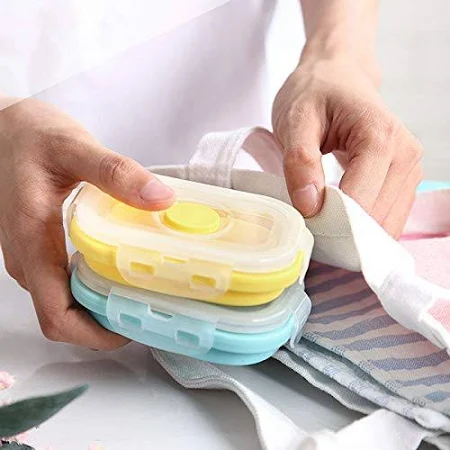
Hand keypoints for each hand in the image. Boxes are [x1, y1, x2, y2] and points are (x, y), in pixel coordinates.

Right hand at [0, 99, 174, 348]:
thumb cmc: (28, 135)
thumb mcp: (73, 148)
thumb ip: (115, 172)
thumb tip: (161, 199)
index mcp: (32, 243)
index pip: (57, 315)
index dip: (95, 333)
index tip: (133, 326)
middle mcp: (27, 259)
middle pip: (62, 316)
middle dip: (104, 324)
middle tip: (148, 310)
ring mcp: (30, 255)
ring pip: (62, 301)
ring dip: (98, 307)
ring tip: (141, 293)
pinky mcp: (37, 246)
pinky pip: (62, 282)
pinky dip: (90, 288)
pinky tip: (119, 270)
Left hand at [272, 57, 422, 237]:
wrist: (336, 75)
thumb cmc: (315, 92)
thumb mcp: (296, 120)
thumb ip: (300, 162)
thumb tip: (311, 208)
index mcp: (380, 138)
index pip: (360, 201)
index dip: (329, 221)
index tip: (302, 225)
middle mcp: (406, 155)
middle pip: (377, 217)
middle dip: (342, 231)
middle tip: (309, 228)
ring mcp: (410, 169)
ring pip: (386, 224)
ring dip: (354, 234)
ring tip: (322, 223)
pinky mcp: (404, 179)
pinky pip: (388, 217)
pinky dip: (364, 228)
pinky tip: (340, 221)